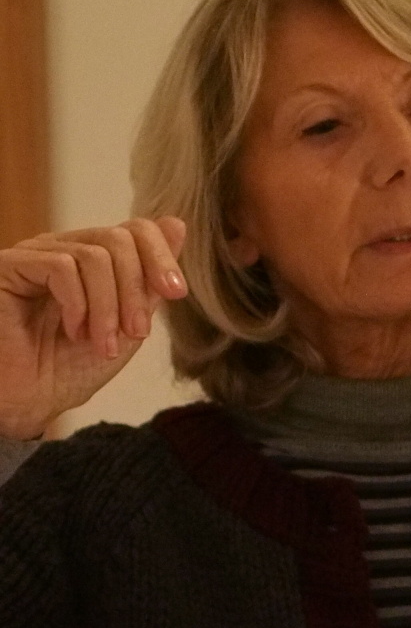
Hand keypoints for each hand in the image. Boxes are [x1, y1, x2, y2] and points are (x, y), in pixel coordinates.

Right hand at [0, 217, 188, 438]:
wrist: (29, 402)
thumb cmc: (72, 367)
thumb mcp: (127, 323)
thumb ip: (149, 279)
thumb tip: (176, 224)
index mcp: (92, 259)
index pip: (134, 229)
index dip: (161, 256)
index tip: (176, 293)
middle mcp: (61, 248)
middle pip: (118, 238)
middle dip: (136, 289)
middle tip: (137, 332)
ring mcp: (33, 255)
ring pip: (94, 256)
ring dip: (109, 307)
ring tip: (104, 343)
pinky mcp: (7, 266)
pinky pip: (60, 267)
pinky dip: (78, 303)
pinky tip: (73, 331)